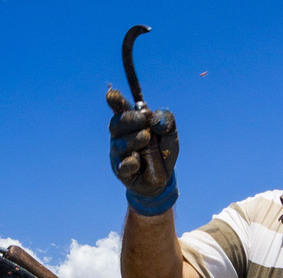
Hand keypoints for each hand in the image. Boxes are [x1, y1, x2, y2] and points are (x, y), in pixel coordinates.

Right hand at [107, 87, 179, 214]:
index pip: (119, 108)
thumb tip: (155, 119)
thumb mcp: (170, 132)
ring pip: (120, 144)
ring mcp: (119, 154)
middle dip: (130, 119)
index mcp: (131, 123)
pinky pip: (123, 165)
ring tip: (146, 138)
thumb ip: (166, 119)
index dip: (115, 101)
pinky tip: (137, 160)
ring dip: (134, 139)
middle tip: (144, 120)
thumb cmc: (163, 151)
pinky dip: (131, 162)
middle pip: (116, 123)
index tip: (112, 95)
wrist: (163, 178)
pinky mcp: (122, 171)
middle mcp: (120, 136)